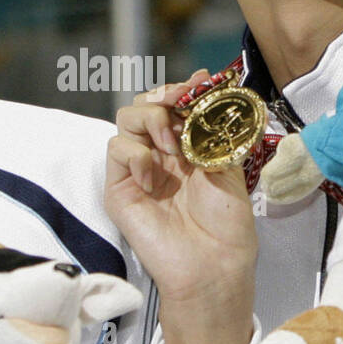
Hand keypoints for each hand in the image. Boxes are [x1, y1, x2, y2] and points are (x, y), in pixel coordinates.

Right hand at [105, 70, 256, 343]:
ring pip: (126, 119)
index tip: (199, 85)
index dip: (181, 89)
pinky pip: (115, 150)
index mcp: (186, 148)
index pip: (172, 104)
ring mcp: (138, 170)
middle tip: (179, 106)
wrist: (214, 264)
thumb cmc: (227, 224)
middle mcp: (160, 154)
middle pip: (145, 104)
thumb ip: (212, 126)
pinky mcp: (120, 188)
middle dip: (162, 96)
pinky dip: (135, 152)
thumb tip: (205, 79)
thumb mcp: (227, 164)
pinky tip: (154, 173)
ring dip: (150, 119)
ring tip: (171, 145)